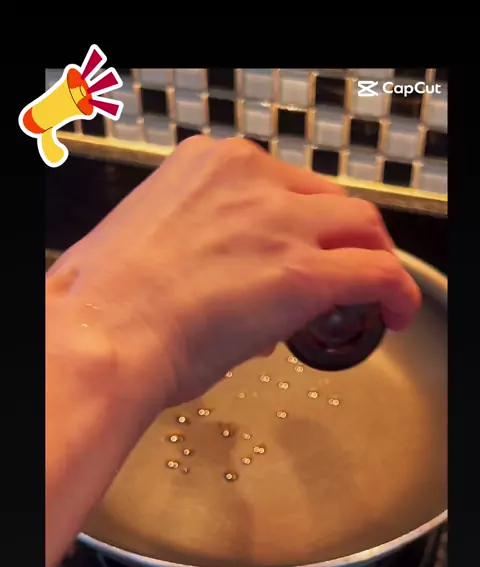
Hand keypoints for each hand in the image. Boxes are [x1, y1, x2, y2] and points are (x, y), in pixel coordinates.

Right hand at [47, 136, 420, 416]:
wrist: (100, 339)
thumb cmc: (102, 308)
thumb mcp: (147, 250)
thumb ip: (198, 256)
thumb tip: (235, 296)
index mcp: (205, 167)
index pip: (279, 186)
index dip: (298, 224)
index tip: (300, 247)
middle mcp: (248, 180)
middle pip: (327, 199)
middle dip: (340, 237)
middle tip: (344, 269)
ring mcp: (279, 223)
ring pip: (361, 226)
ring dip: (372, 258)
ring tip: (377, 293)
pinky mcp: (303, 274)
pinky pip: (377, 274)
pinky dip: (396, 294)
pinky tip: (395, 314)